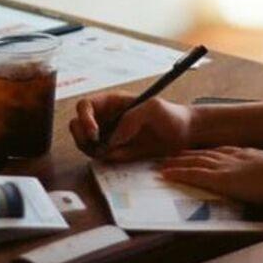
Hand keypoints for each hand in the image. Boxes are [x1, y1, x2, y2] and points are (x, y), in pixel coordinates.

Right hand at [69, 93, 193, 161]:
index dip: (84, 118)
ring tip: (113, 152)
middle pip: (77, 126)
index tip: (95, 132)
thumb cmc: (172, 115)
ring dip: (91, 150)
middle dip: (81, 137)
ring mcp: (109, 135)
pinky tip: (121, 156)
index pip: (85, 106)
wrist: (186, 135)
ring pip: (85, 143)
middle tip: (97, 146)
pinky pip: (101, 156)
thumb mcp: (154, 109)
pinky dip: (105, 159)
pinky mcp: (116, 151)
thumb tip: (113, 138)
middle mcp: (106, 118)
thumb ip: (132, 118)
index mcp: (112, 103)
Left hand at [158, 147, 262, 211]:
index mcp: (249, 155)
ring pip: (195, 162)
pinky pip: (194, 175)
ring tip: (163, 164)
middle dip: (187, 155)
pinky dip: (178, 174)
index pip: (221, 151)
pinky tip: (166, 174)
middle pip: (204, 154)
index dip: (207, 152)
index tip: (196, 152)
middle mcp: (234, 157)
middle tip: (172, 155)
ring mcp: (226, 167)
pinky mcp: (221, 179)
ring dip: (177, 163)